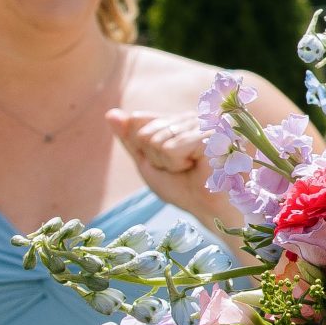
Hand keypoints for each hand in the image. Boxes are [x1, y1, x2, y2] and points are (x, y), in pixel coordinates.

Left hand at [108, 107, 222, 225]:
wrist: (213, 211)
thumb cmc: (187, 190)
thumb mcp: (151, 164)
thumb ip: (132, 139)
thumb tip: (111, 114)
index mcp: (183, 118)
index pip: (139, 122)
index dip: (149, 152)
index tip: (174, 164)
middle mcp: (194, 114)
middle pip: (145, 132)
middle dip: (156, 158)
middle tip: (184, 169)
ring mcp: (204, 121)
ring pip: (155, 140)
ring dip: (168, 163)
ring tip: (193, 169)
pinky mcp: (211, 133)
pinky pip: (169, 147)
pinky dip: (177, 164)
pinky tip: (198, 168)